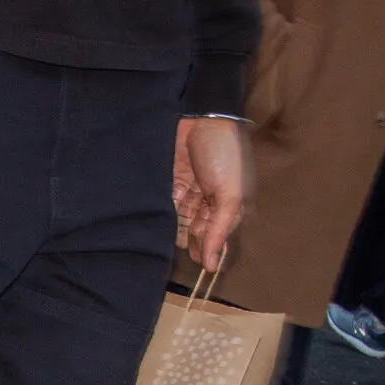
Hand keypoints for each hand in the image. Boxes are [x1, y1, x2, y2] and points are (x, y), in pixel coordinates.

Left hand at [173, 116, 248, 272]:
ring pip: (179, 220)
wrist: (201, 118)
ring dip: (173, 230)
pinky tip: (154, 226)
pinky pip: (167, 206)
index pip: (217, 235)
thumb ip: (219, 230)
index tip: (196, 263)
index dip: (207, 248)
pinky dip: (162, 216)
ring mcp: (190, 191)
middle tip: (179, 249)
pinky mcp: (171, 182)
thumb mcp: (230, 194)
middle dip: (189, 240)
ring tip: (163, 240)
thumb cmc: (223, 155)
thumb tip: (210, 266)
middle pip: (196, 230)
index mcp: (230, 203)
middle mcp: (210, 201)